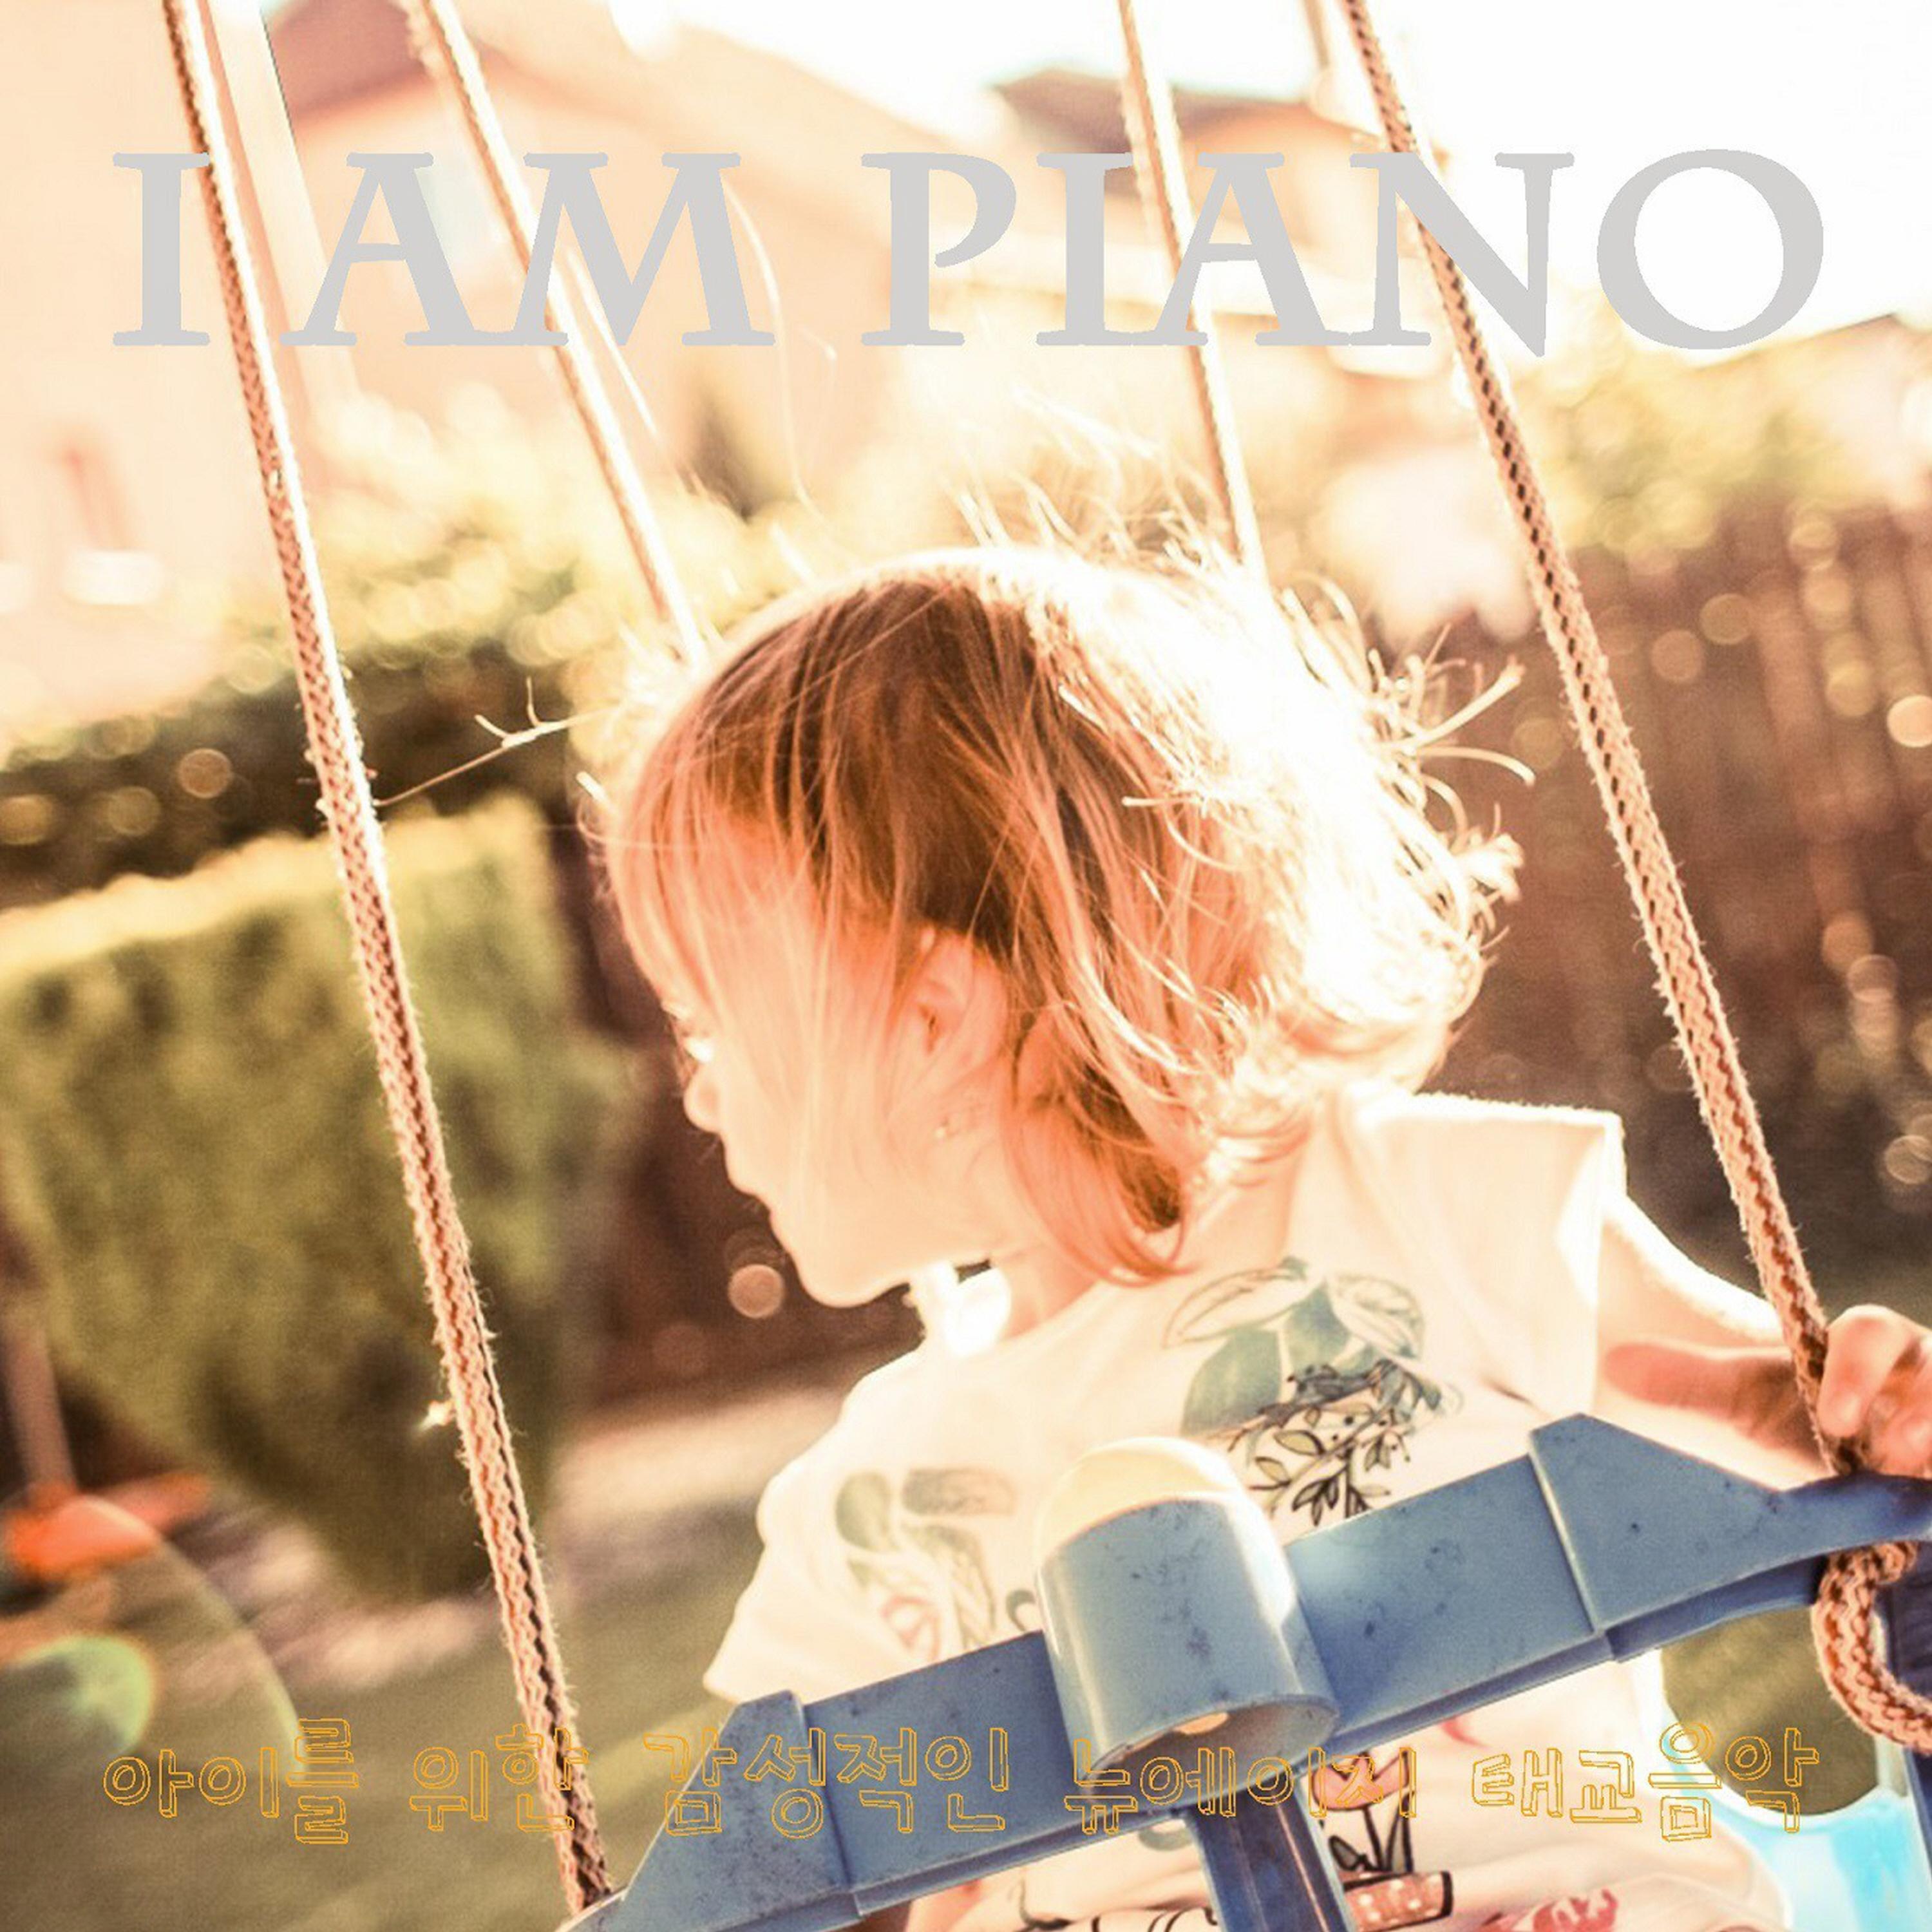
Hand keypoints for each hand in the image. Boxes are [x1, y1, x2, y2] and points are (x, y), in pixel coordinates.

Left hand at [1600, 1303, 1931, 1478]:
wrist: (1854, 1472)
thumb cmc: (1806, 1420)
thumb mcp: (1749, 1403)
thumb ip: (1692, 1383)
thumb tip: (1614, 1364)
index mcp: (1871, 1346)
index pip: (1876, 1330)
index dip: (1859, 1368)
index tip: (1834, 1417)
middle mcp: (1925, 1377)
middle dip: (1930, 1408)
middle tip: (1894, 1452)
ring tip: (1918, 1483)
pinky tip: (1928, 1516)